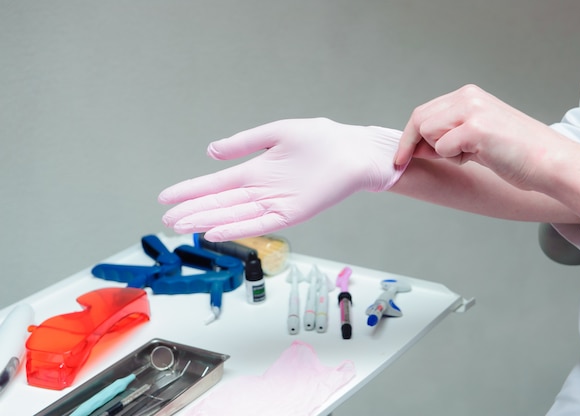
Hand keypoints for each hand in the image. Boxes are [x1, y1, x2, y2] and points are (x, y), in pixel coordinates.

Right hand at [159, 118, 407, 240]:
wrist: (354, 151)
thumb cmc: (321, 139)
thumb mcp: (276, 134)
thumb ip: (244, 143)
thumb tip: (211, 152)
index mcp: (256, 170)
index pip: (215, 183)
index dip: (190, 191)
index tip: (165, 197)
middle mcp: (261, 189)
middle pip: (220, 202)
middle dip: (192, 210)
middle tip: (166, 219)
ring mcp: (275, 203)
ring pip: (234, 215)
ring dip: (208, 221)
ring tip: (182, 226)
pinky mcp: (292, 212)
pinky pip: (260, 223)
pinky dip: (237, 228)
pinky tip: (215, 232)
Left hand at [394, 84, 570, 189]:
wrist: (549, 162)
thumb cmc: (516, 154)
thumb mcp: (475, 137)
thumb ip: (448, 135)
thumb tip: (415, 146)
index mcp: (469, 96)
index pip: (423, 112)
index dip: (409, 137)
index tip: (401, 157)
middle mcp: (469, 97)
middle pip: (419, 119)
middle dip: (416, 144)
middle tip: (434, 160)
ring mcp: (472, 110)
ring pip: (427, 131)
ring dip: (440, 151)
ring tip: (470, 155)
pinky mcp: (476, 128)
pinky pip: (442, 146)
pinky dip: (452, 158)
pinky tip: (478, 156)